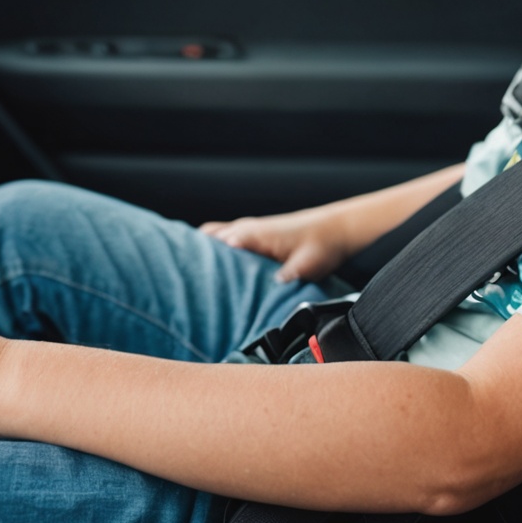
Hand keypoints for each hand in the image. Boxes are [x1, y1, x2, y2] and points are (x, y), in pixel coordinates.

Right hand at [200, 207, 349, 282]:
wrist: (335, 229)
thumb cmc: (321, 245)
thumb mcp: (304, 266)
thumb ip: (285, 277)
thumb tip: (267, 294)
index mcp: (253, 234)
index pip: (214, 243)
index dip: (199, 260)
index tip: (190, 280)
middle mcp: (246, 227)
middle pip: (206, 238)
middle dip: (194, 255)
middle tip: (185, 280)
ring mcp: (249, 228)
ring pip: (214, 237)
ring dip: (205, 252)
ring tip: (195, 277)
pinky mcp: (255, 234)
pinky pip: (226, 238)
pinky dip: (216, 249)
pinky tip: (215, 269)